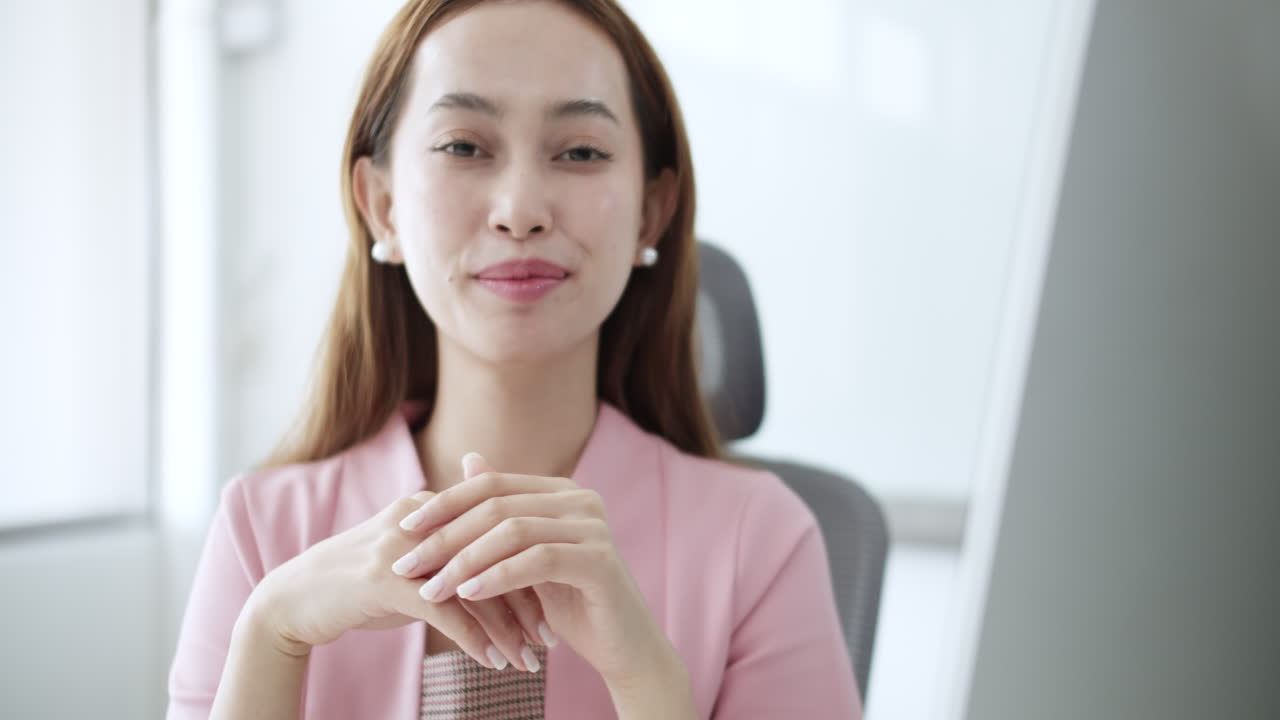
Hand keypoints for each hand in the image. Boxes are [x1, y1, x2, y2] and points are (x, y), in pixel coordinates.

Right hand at [249, 487, 549, 670]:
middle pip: (495, 557)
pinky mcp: (386, 580)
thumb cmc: (360, 586)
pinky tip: (495, 662)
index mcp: (433, 507)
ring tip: (531, 660)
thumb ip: (455, 560)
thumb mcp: (412, 564)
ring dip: (508, 629)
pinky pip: (447, 612)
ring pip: (476, 587)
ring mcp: (404, 547)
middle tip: (553, 637)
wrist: (293, 599)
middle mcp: (423, 519)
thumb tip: (505, 574)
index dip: (531, 571)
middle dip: (529, 602)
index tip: (557, 604)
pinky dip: (477, 639)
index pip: (499, 536)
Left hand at [396, 453, 677, 685]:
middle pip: (497, 506)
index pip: (492, 485)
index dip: (445, 503)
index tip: (403, 528)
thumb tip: (468, 459)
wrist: (621, 645)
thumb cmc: (570, 602)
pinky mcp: (599, 560)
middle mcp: (581, 499)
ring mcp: (593, 527)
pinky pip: (537, 561)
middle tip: (406, 564)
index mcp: (561, 492)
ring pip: (513, 531)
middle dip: (445, 537)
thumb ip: (501, 513)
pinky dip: (497, 576)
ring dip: (463, 562)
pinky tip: (468, 593)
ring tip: (430, 589)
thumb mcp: (526, 557)